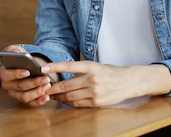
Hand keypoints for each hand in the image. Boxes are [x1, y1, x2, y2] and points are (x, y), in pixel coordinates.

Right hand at [0, 45, 53, 106]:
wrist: (32, 68)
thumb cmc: (25, 61)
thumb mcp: (20, 53)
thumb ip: (15, 50)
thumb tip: (14, 52)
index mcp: (4, 73)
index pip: (7, 75)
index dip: (16, 74)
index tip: (28, 71)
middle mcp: (8, 86)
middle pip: (19, 86)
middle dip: (33, 82)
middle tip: (45, 78)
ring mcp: (16, 94)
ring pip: (24, 97)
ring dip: (37, 92)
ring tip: (47, 86)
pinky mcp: (25, 101)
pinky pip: (31, 104)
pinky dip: (39, 101)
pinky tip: (47, 97)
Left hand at [43, 61, 170, 107]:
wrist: (128, 82)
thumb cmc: (110, 72)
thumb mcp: (96, 66)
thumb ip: (81, 70)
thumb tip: (62, 73)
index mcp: (91, 66)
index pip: (69, 66)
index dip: (55, 67)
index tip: (43, 69)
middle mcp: (92, 78)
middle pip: (66, 85)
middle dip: (53, 88)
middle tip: (44, 87)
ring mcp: (94, 91)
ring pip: (70, 96)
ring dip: (59, 97)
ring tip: (52, 95)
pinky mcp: (96, 101)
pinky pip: (77, 104)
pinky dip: (69, 102)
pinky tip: (64, 100)